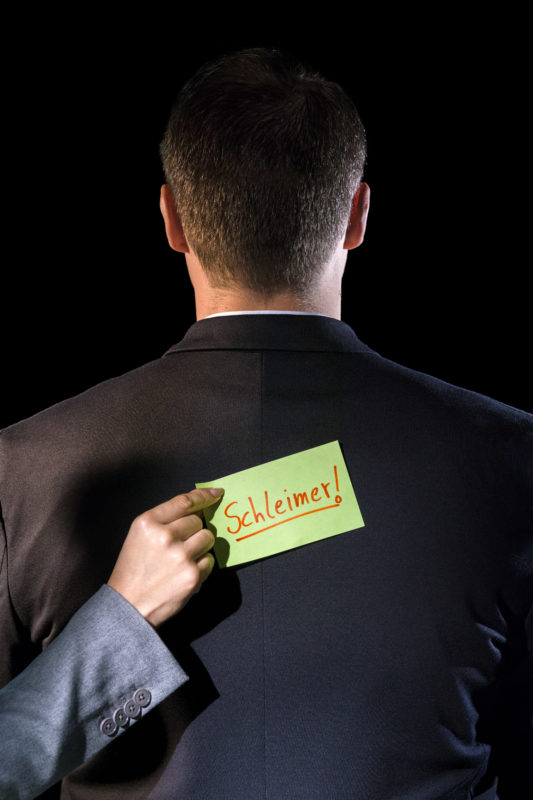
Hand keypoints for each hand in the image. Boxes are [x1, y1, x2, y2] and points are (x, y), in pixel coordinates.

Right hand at [107, 487, 222, 626]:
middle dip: (193, 530)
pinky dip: (202, 566)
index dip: (203, 495)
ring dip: (200, 547)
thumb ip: (165, 519)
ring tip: (182, 559)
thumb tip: (200, 507)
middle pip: (198, 520)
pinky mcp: (193, 575)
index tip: (216, 494)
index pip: (184, 502)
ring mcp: (180, 556)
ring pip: (208, 537)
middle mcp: (165, 536)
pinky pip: (210, 560)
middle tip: (179, 545)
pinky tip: (184, 573)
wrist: (129, 606)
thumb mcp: (140, 535)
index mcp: (148, 523)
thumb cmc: (134, 569)